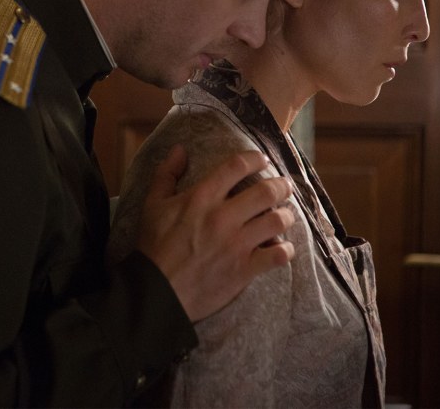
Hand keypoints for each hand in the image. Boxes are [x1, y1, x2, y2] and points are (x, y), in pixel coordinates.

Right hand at [134, 145, 294, 321]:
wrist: (156, 290)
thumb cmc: (153, 246)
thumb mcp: (153, 204)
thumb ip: (167, 174)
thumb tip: (179, 149)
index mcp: (201, 197)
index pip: (237, 166)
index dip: (255, 159)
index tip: (261, 160)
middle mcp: (223, 217)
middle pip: (267, 191)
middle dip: (281, 186)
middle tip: (284, 186)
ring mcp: (236, 244)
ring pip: (278, 221)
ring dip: (286, 216)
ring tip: (286, 215)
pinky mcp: (244, 269)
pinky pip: (278, 255)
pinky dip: (285, 250)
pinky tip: (283, 248)